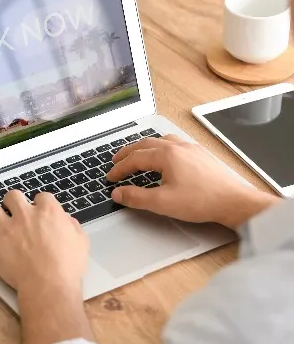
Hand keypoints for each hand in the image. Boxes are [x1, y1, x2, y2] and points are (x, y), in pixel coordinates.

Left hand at [0, 191, 88, 293]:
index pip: (42, 197)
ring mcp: (6, 229)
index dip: (39, 204)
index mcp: (48, 212)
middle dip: (12, 202)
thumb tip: (67, 220)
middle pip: (12, 196)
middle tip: (13, 211)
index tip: (38, 210)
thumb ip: (72, 226)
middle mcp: (25, 216)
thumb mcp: (81, 242)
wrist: (49, 285)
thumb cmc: (67, 267)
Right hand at [107, 135, 277, 228]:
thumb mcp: (162, 202)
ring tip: (136, 155)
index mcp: (166, 155)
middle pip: (145, 144)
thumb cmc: (202, 201)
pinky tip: (163, 156)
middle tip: (116, 161)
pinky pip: (175, 143)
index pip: (134, 158)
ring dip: (144, 147)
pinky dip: (161, 147)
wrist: (234, 201)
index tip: (110, 177)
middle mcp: (178, 147)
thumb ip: (135, 197)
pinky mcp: (201, 155)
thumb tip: (118, 193)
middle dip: (128, 153)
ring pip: (161, 141)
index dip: (119, 169)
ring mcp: (191, 149)